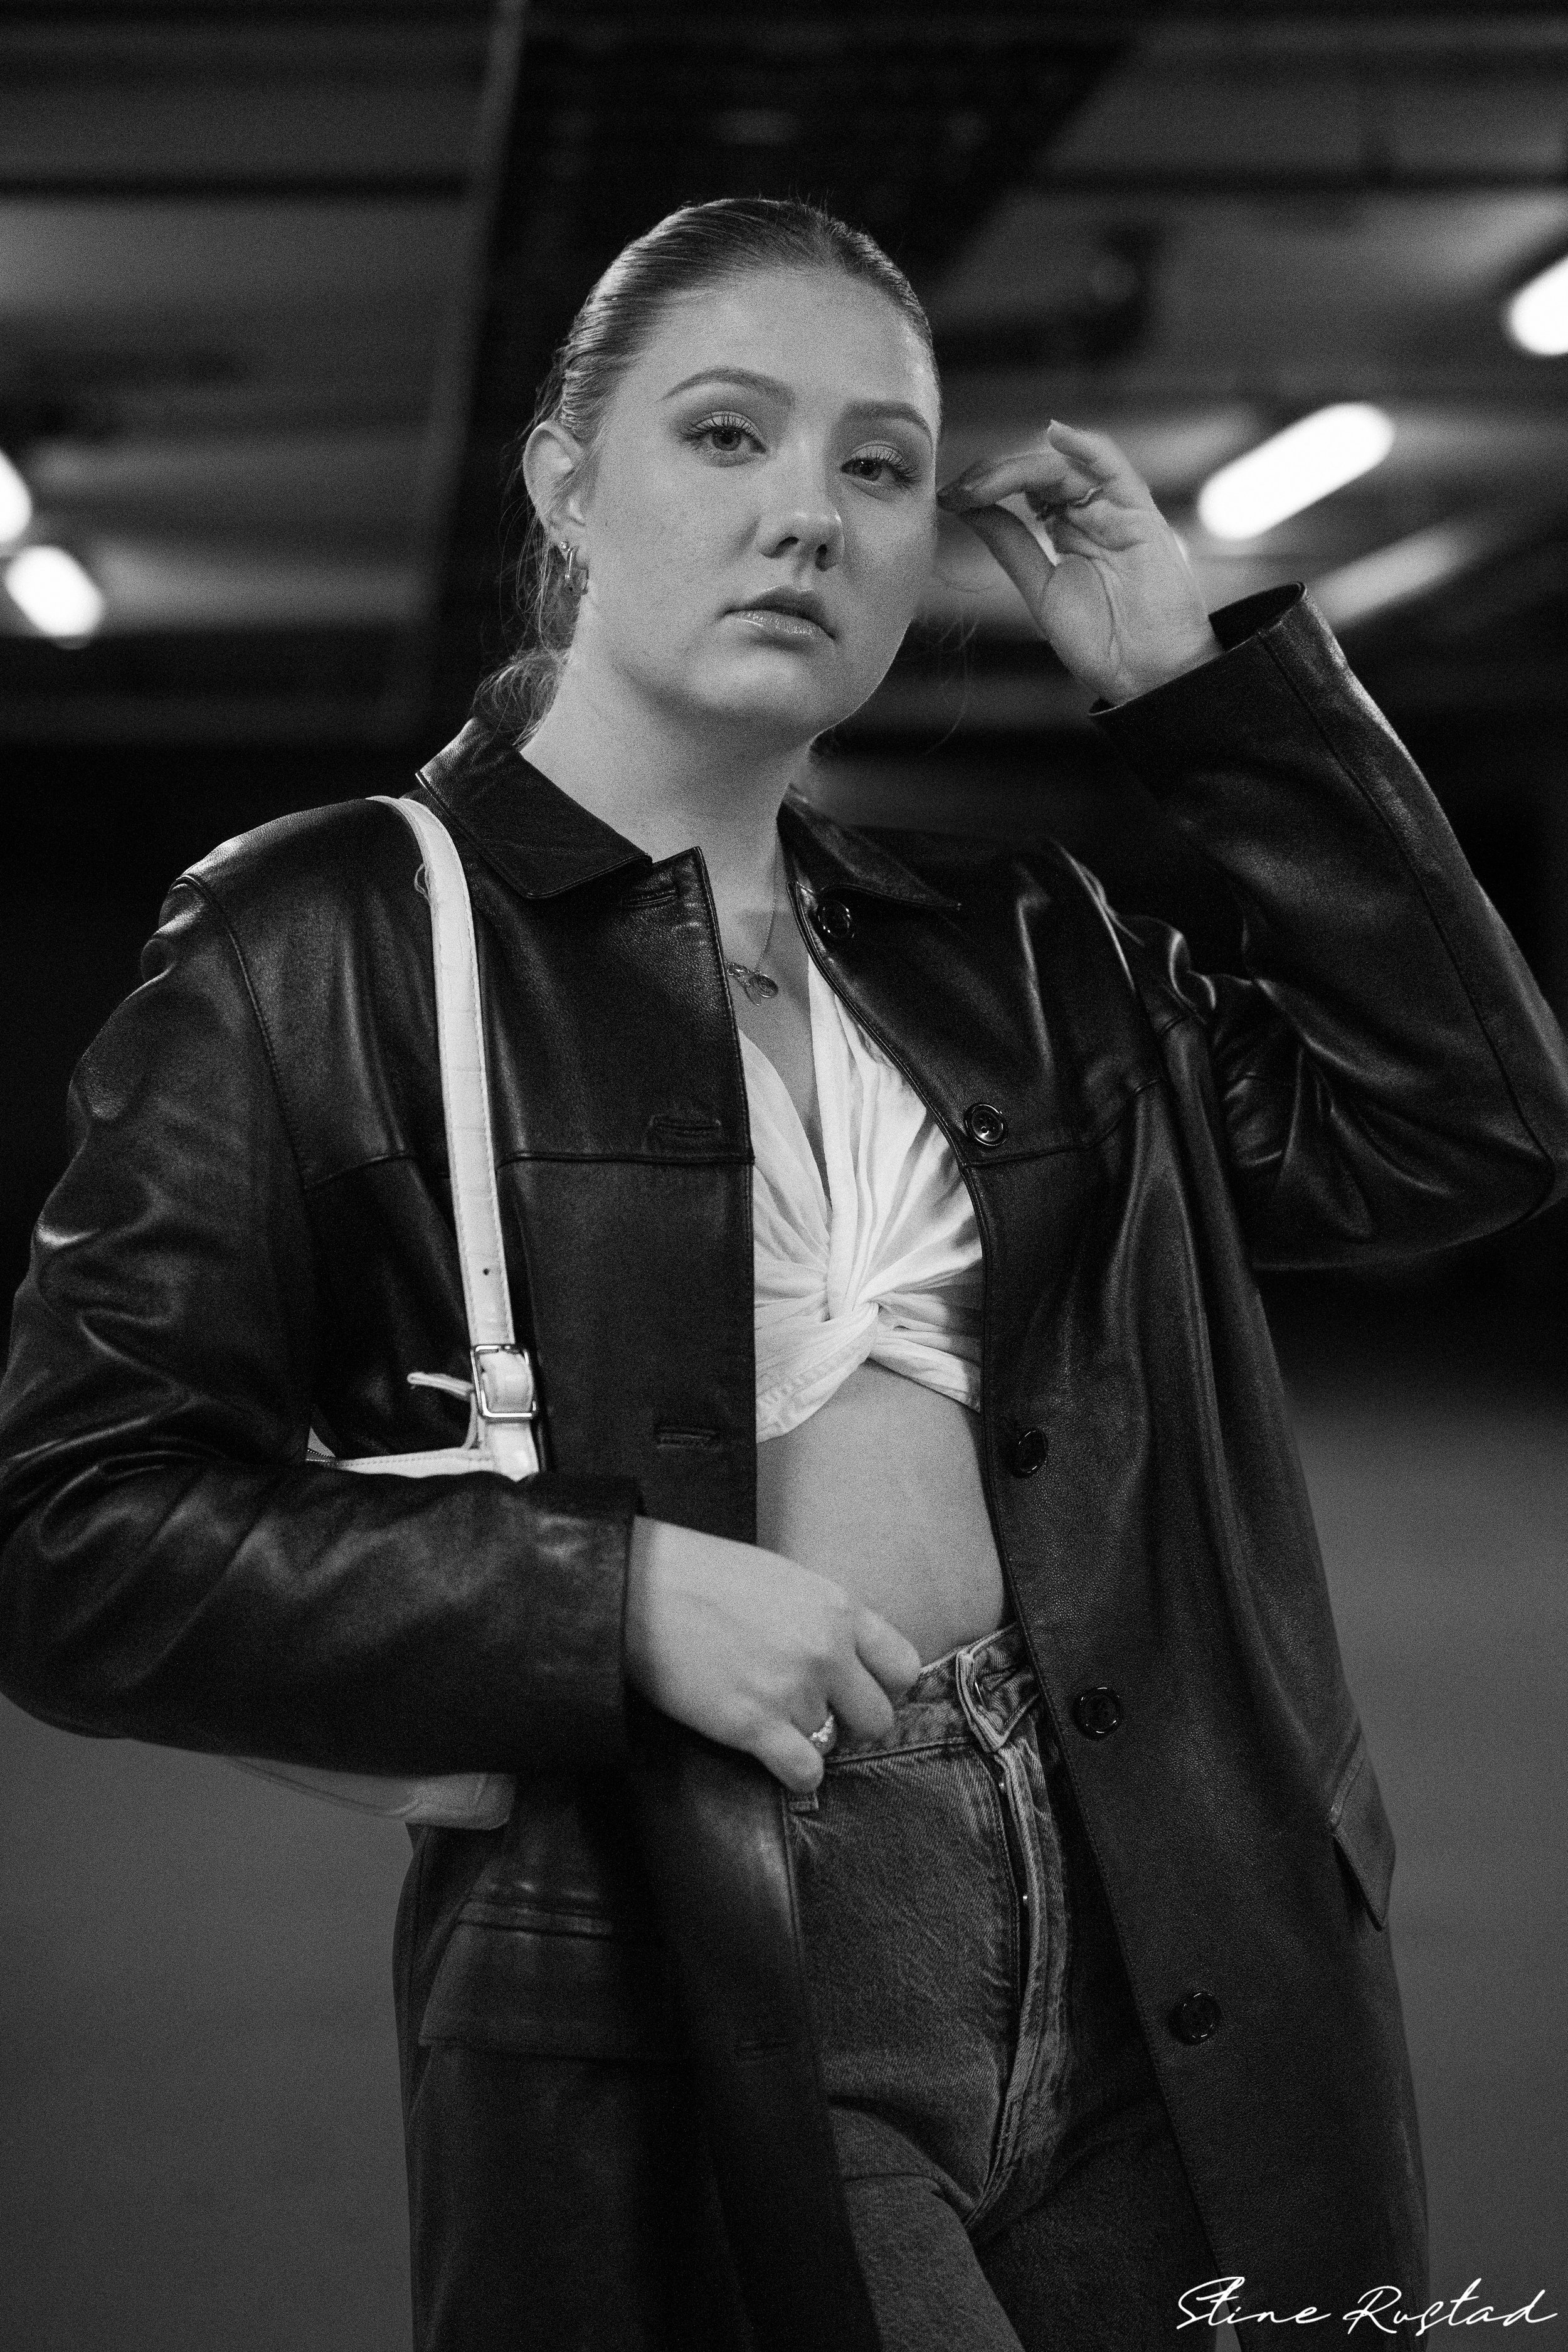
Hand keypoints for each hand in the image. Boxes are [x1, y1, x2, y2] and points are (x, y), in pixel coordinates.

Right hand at [624, 1516, 921, 1792]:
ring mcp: (792, 1691)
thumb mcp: (785, 1579)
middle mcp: (826, 1651)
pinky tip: (773, 1755)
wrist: (641, 1586)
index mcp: (838, 1608)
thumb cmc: (705, 1575)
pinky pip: (806, 1773)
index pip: (903, 1666)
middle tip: (815, 1712)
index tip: (859, 1690)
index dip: (884, 1686)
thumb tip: (846, 1655)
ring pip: (831, 1744)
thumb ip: (824, 1618)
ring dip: (805, 1738)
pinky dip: (795, 1773)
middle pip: (877, 1718)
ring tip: (770, 1716)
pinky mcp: (754, 1726)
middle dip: (849, 1721)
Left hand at [938, 419, 1221, 704]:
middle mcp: (1092, 515)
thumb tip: (967, 508)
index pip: (1024, 491)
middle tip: (959, 492)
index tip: (949, 498)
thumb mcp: (1041, 588)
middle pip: (1040, 475)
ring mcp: (1116, 512)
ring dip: (1021, 469)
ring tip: (984, 483)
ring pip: (1066, 469)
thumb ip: (1010, 545)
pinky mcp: (1141, 516)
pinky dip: (1087, 447)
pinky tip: (1057, 434)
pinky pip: (1115, 469)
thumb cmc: (1102, 641)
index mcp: (1068, 530)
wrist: (1147, 674)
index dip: (987, 489)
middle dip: (995, 477)